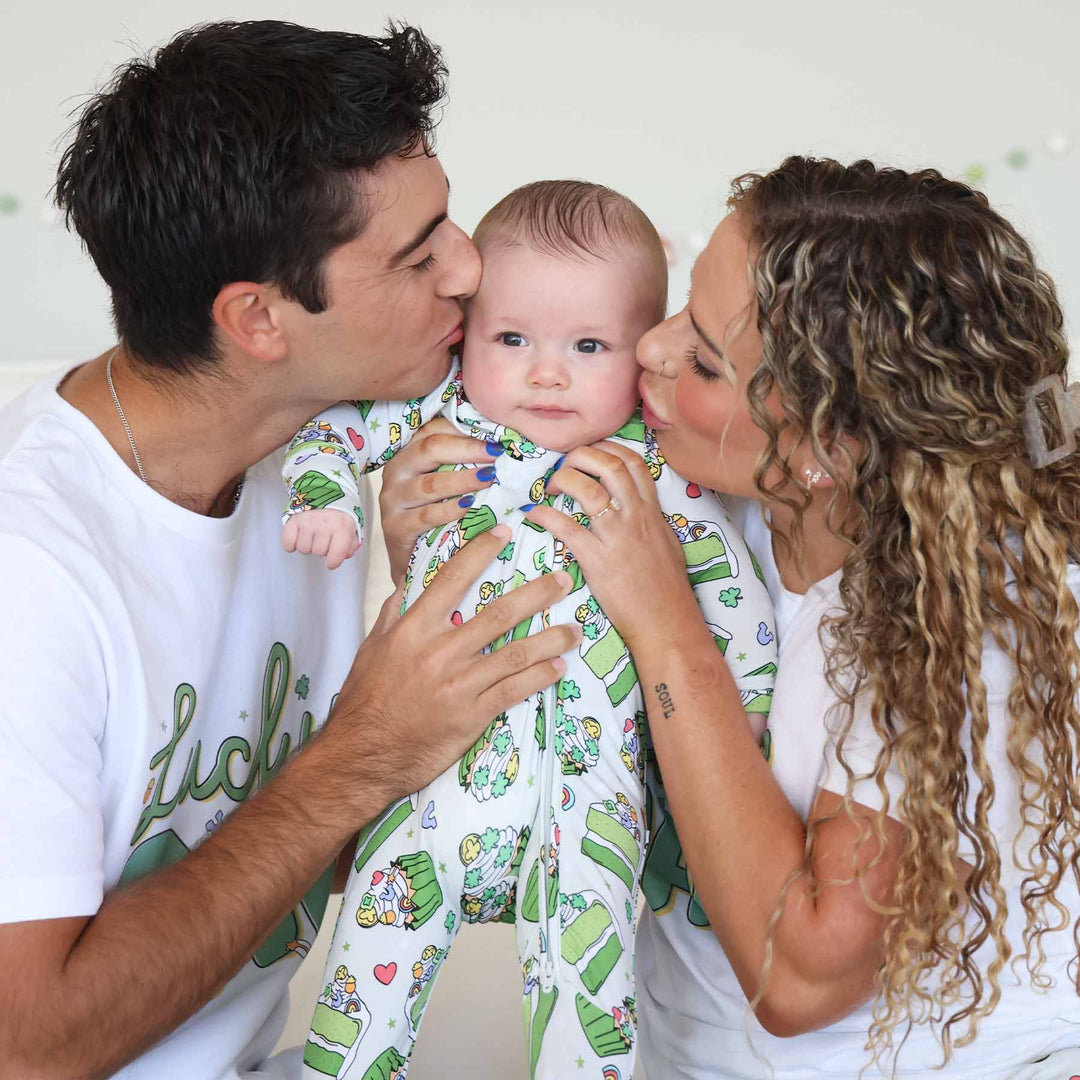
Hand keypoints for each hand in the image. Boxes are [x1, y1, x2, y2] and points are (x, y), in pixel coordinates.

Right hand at [281, 508, 359, 569]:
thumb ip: (350, 544)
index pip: (337, 554)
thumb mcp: (351, 526)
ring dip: (307, 545)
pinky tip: (297, 536)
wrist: (322, 490)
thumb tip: (343, 556)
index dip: (333, 562)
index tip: (331, 562)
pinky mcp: (293, 520)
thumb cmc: (337, 512)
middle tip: (322, 536)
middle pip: (318, 552)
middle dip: (320, 548)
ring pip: (303, 549)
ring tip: (311, 533)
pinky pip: (288, 543)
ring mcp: (308, 522)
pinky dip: (291, 544)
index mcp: (342, 526)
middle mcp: (325, 525)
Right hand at [326, 524, 580, 805]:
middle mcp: (439, 650)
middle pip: (498, 613)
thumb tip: (406, 583)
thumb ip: (393, 613)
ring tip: (574, 629)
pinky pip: (514, 690)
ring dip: (550, 639)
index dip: (480, 552)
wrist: (363, 753)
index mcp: (414, 629)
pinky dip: (540, 677)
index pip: (452, 579)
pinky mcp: (472, 714)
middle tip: (563, 578)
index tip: (503, 532)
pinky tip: (558, 667)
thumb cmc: (366, 699)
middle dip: (536, 594)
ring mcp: (459, 683)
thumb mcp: (372, 648)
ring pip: (515, 652)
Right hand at [378, 416, 496, 582]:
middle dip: (469, 449)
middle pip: (430, 448)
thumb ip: (462, 463)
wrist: (411, 562)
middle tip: (498, 454)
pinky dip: (451, 510)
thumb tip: (501, 445)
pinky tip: (471, 507)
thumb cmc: (435, 516)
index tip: (496, 434)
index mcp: (408, 453)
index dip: (465, 429)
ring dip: (464, 480)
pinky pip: (427, 515)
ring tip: (491, 479)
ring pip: (430, 483)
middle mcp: (397, 472)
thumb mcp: (445, 485)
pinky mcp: (395, 527)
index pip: (434, 430)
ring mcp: (393, 500)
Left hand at [525, 442, 697, 649]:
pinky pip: (568, 529)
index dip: (608, 448)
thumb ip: (648, 521)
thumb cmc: (665, 588)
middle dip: (582, 456)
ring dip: (564, 480)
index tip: (588, 450)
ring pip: (589, 491)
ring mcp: (618, 538)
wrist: (666, 622)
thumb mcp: (665, 543)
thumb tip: (634, 507)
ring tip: (549, 487)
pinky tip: (535, 514)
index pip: (634, 463)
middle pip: (610, 466)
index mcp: (651, 512)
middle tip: (564, 464)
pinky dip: (547, 516)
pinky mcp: (599, 562)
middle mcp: (636, 518)